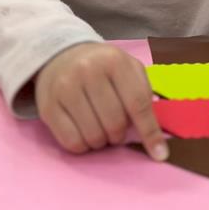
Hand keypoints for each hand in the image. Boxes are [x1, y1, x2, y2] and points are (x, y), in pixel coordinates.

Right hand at [36, 42, 167, 160]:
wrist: (60, 55)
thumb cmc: (102, 67)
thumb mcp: (128, 69)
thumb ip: (144, 95)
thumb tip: (158, 137)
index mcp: (114, 61)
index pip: (138, 103)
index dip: (150, 131)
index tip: (159, 154)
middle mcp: (88, 71)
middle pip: (115, 123)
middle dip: (120, 134)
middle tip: (117, 128)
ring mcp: (65, 88)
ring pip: (93, 136)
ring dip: (102, 141)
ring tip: (100, 127)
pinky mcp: (48, 106)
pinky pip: (71, 142)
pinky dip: (83, 146)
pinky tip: (84, 132)